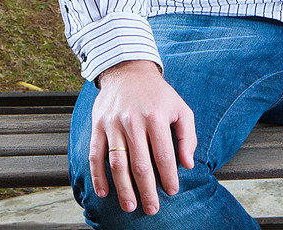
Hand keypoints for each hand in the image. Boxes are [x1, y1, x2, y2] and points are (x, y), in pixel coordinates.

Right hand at [89, 60, 196, 215]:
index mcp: (156, 117)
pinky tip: (104, 193)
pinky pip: (95, 156)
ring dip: (123, 188)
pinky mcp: (98, 127)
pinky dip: (98, 176)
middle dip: (147, 190)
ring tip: (130, 206)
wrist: (128, 72)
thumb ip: (187, 136)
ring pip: (117, 163)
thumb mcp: (181, 108)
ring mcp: (113, 125)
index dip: (168, 176)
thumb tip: (187, 164)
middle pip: (140, 164)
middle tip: (152, 209)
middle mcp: (133, 122)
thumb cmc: (159, 95)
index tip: (173, 191)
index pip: (163, 154)